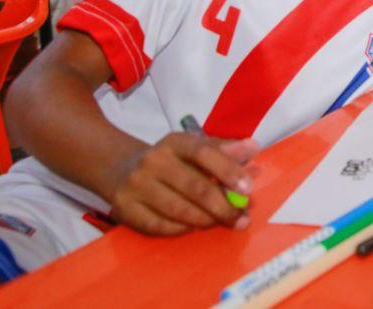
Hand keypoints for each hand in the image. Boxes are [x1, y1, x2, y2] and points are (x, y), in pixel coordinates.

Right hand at [106, 133, 257, 235]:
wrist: (120, 170)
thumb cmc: (170, 161)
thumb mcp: (194, 148)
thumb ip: (224, 149)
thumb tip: (252, 148)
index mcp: (174, 142)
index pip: (203, 152)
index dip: (228, 170)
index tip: (248, 189)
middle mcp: (153, 161)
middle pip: (194, 187)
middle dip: (223, 206)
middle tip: (242, 218)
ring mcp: (136, 186)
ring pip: (179, 210)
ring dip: (207, 220)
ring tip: (224, 223)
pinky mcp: (125, 209)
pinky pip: (160, 226)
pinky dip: (182, 229)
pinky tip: (195, 227)